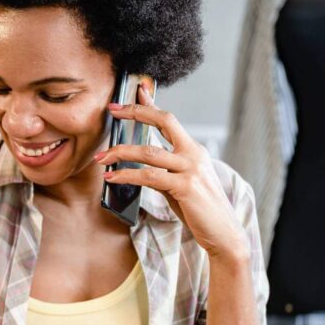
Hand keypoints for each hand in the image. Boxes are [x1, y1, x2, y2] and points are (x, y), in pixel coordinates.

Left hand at [96, 84, 248, 260]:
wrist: (222, 233)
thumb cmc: (199, 209)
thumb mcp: (179, 184)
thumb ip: (161, 171)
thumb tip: (137, 166)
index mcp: (193, 150)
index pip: (169, 120)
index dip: (150, 104)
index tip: (135, 92)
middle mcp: (193, 154)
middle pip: (164, 121)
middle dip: (136, 112)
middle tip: (113, 111)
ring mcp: (191, 169)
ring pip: (150, 151)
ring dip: (121, 152)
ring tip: (101, 158)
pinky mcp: (185, 187)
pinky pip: (149, 177)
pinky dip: (127, 175)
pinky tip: (112, 178)